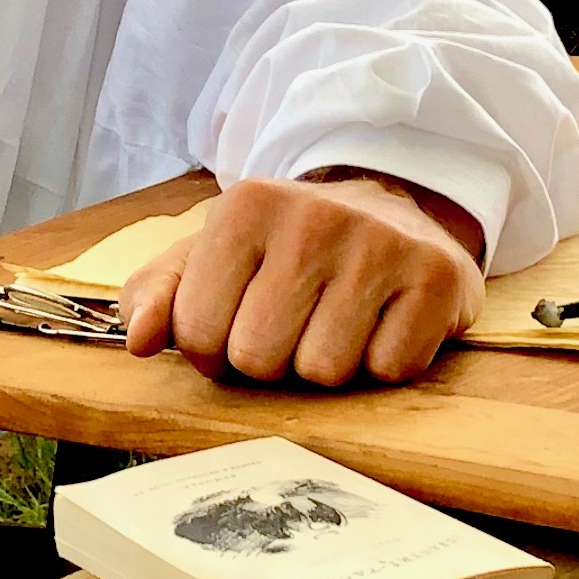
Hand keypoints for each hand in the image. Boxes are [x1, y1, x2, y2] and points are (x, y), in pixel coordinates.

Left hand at [118, 171, 485, 387]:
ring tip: (339, 320)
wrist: (392, 209)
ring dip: (328, 364)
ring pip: (324, 372)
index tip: (240, 320)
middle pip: (259, 359)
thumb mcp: (211, 256)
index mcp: (245, 206)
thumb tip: (139, 341)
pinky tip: (383, 322)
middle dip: (272, 360)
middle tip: (294, 323)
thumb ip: (158, 295)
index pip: (198, 332)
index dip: (215, 349)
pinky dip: (382, 363)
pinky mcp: (438, 276)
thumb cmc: (287, 248)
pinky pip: (388, 370)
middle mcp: (314, 215)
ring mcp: (382, 242)